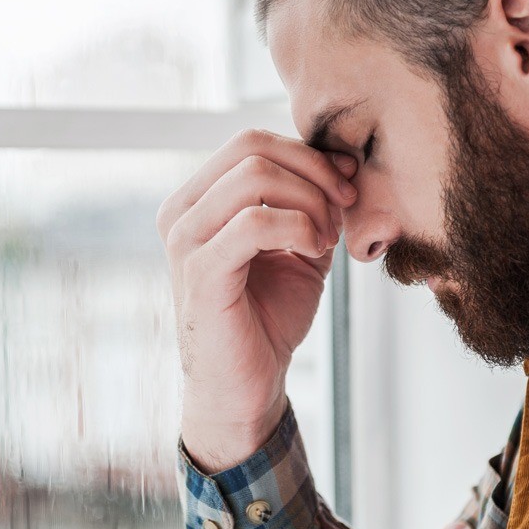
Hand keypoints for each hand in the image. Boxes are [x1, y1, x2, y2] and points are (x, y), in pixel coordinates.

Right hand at [156, 129, 357, 472]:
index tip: (347, 186)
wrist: (245, 386)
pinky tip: (313, 250)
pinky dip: (298, 227)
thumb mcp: (299, 247)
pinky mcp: (200, 273)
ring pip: (255, 176)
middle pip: (252, 147)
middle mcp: (181, 213)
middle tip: (344, 206)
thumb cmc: (266, 319)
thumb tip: (342, 158)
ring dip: (310, 201)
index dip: (308, 155)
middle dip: (313, 170)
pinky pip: (255, 221)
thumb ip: (312, 202)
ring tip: (326, 238)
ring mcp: (185, 241)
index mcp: (198, 201)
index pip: (251, 142)